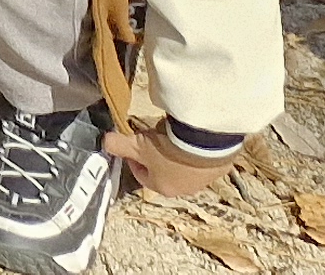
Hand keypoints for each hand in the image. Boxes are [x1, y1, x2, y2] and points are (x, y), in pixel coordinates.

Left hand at [104, 125, 235, 200]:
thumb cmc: (166, 150)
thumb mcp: (136, 145)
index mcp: (162, 188)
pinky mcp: (218, 169)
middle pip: (163, 171)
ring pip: (183, 167)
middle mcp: (184, 189)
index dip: (133, 158)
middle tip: (152, 137)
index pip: (142, 175)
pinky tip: (190, 136)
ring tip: (172, 134)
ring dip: (175, 153)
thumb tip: (105, 143)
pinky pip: (201, 158)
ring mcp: (203, 180)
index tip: (131, 144)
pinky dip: (194, 149)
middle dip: (155, 155)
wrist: (204, 145)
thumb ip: (117, 145)